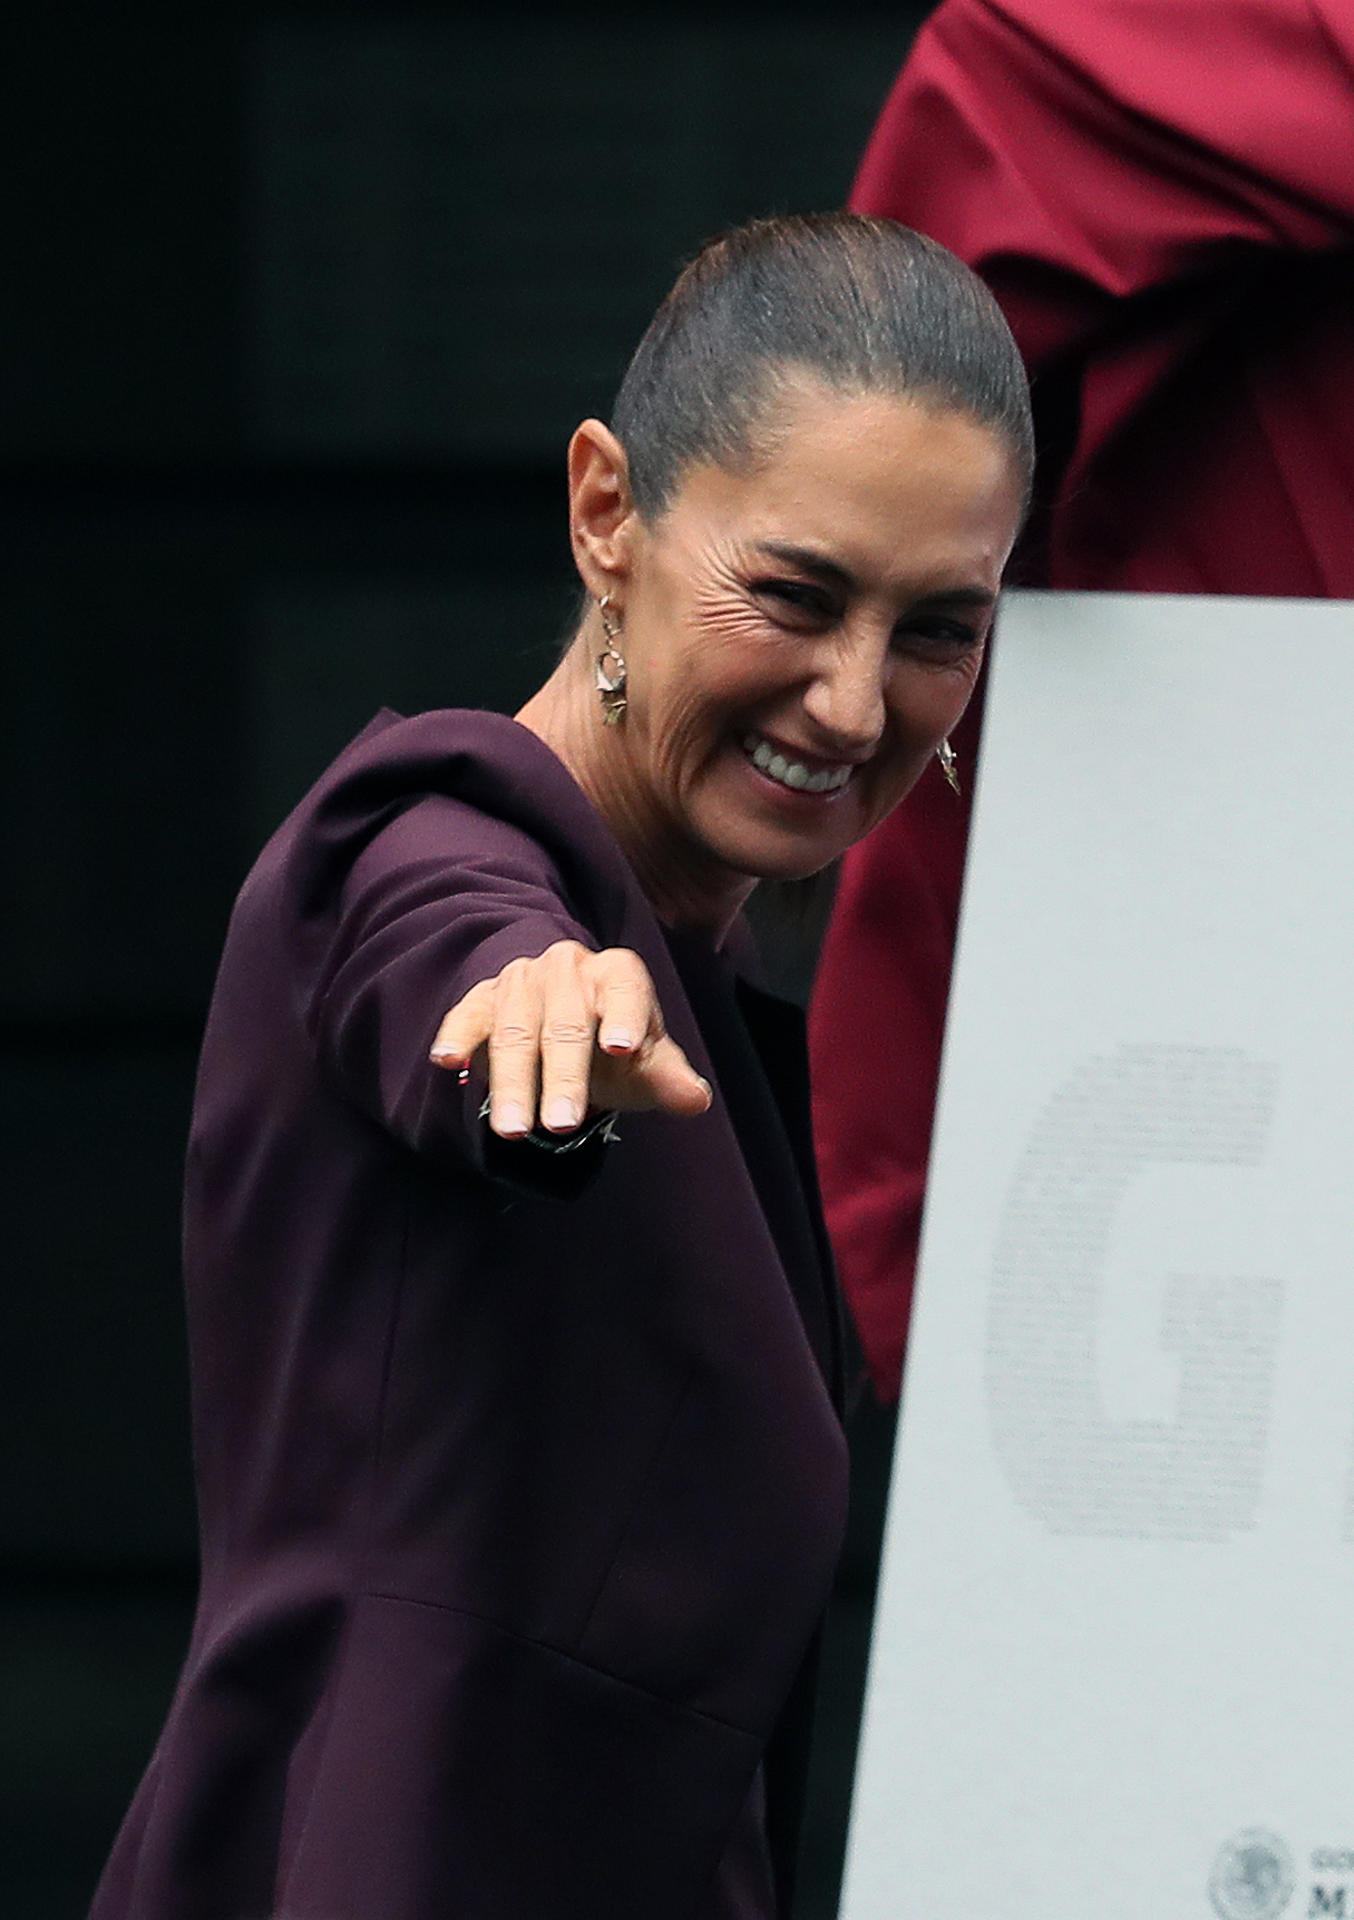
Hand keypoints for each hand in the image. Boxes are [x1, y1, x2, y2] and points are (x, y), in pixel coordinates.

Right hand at [428, 940, 711, 1138]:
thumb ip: (666, 1077)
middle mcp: (569, 969)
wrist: (563, 1017)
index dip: (626, 1017)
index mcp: (617, 974)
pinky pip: (468, 1015)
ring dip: (514, 1082)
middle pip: (566, 1022)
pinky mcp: (484, 996)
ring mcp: (523, 981)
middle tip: (563, 1125)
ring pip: (516, 1030)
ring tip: (513, 1131)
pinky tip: (448, 1061)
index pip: (625, 990)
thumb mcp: (645, 1062)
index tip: (624, 1050)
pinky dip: (458, 1036)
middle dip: (563, 1077)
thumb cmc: (613, 1043)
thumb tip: (695, 1100)